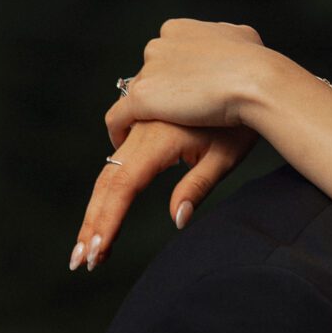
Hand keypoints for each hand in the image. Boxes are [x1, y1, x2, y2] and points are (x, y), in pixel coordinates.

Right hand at [71, 117, 251, 270]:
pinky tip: (121, 189)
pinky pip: (121, 135)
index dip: (105, 221)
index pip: (122, 188)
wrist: (250, 72)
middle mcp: (142, 126)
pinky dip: (117, 165)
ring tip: (96, 237)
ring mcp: (142, 114)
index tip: (94, 253)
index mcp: (159, 141)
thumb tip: (177, 219)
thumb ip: (197, 186)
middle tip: (81, 260)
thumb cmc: (243, 120)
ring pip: (113, 161)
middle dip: (93, 221)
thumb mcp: (225, 156)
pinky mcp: (147, 104)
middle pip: (108, 179)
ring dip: (103, 200)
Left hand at [105, 17, 273, 147]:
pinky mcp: (143, 97)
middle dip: (161, 95)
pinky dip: (119, 130)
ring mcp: (150, 70)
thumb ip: (234, 41)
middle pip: (151, 74)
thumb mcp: (245, 41)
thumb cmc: (259, 66)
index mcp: (180, 29)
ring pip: (137, 95)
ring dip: (145, 113)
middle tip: (173, 120)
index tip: (183, 96)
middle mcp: (160, 44)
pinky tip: (124, 143)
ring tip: (152, 135)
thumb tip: (240, 40)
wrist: (256, 80)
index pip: (166, 54)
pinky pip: (119, 116)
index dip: (174, 77)